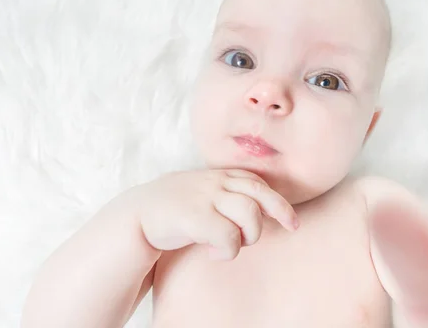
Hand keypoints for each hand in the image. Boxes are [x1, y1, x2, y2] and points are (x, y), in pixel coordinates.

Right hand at [130, 169, 298, 259]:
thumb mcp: (203, 192)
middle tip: (291, 228)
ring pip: (249, 215)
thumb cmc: (175, 207)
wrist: (135, 215)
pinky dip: (227, 250)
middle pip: (260, 195)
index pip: (258, 183)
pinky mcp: (195, 217)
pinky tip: (212, 252)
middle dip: (281, 211)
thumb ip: (227, 194)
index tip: (291, 220)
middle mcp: (215, 183)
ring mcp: (205, 198)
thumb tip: (259, 210)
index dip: (278, 201)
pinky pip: (228, 237)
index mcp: (219, 176)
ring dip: (248, 236)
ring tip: (231, 244)